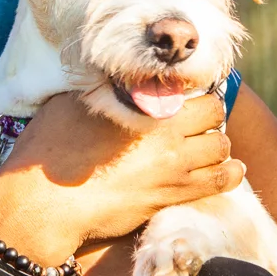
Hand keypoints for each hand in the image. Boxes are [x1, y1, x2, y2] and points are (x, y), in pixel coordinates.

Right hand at [0, 92, 243, 265]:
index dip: (190, 89)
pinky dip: (229, 173)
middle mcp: (166, 131)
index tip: (183, 96)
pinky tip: (229, 169)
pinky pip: (219, 182)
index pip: (189, 85)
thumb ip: (103, 86)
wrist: (47, 201)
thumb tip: (111, 74)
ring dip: (216, 145)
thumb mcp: (72, 100)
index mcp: (143, 103)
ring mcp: (173, 166)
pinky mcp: (172, 195)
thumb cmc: (51, 147)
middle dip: (208, 115)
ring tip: (202, 147)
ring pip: (221, 147)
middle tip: (195, 121)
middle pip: (214, 112)